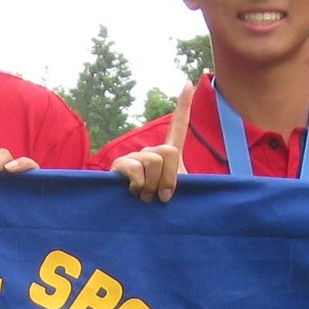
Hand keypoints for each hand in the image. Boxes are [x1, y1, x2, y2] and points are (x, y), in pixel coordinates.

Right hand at [113, 78, 195, 201]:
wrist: (138, 225)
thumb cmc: (160, 210)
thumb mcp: (176, 191)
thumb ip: (180, 174)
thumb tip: (174, 165)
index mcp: (167, 156)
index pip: (178, 128)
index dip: (184, 106)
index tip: (189, 83)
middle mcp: (150, 153)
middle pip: (168, 152)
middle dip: (168, 178)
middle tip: (161, 197)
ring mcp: (134, 158)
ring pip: (154, 161)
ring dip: (152, 186)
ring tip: (146, 198)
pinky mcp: (120, 166)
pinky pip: (136, 169)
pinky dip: (139, 185)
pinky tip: (133, 193)